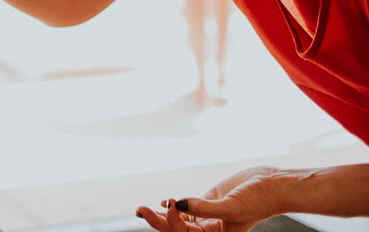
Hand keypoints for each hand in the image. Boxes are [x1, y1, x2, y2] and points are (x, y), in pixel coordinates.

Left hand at [136, 167, 282, 231]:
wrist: (273, 186)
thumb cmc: (258, 200)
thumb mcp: (231, 207)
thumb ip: (203, 207)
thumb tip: (176, 203)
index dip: (173, 221)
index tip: (170, 201)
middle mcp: (210, 230)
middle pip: (178, 229)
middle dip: (159, 221)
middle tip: (140, 210)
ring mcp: (207, 216)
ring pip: (179, 219)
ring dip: (162, 215)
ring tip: (142, 209)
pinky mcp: (207, 202)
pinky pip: (186, 208)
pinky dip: (174, 206)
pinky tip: (165, 202)